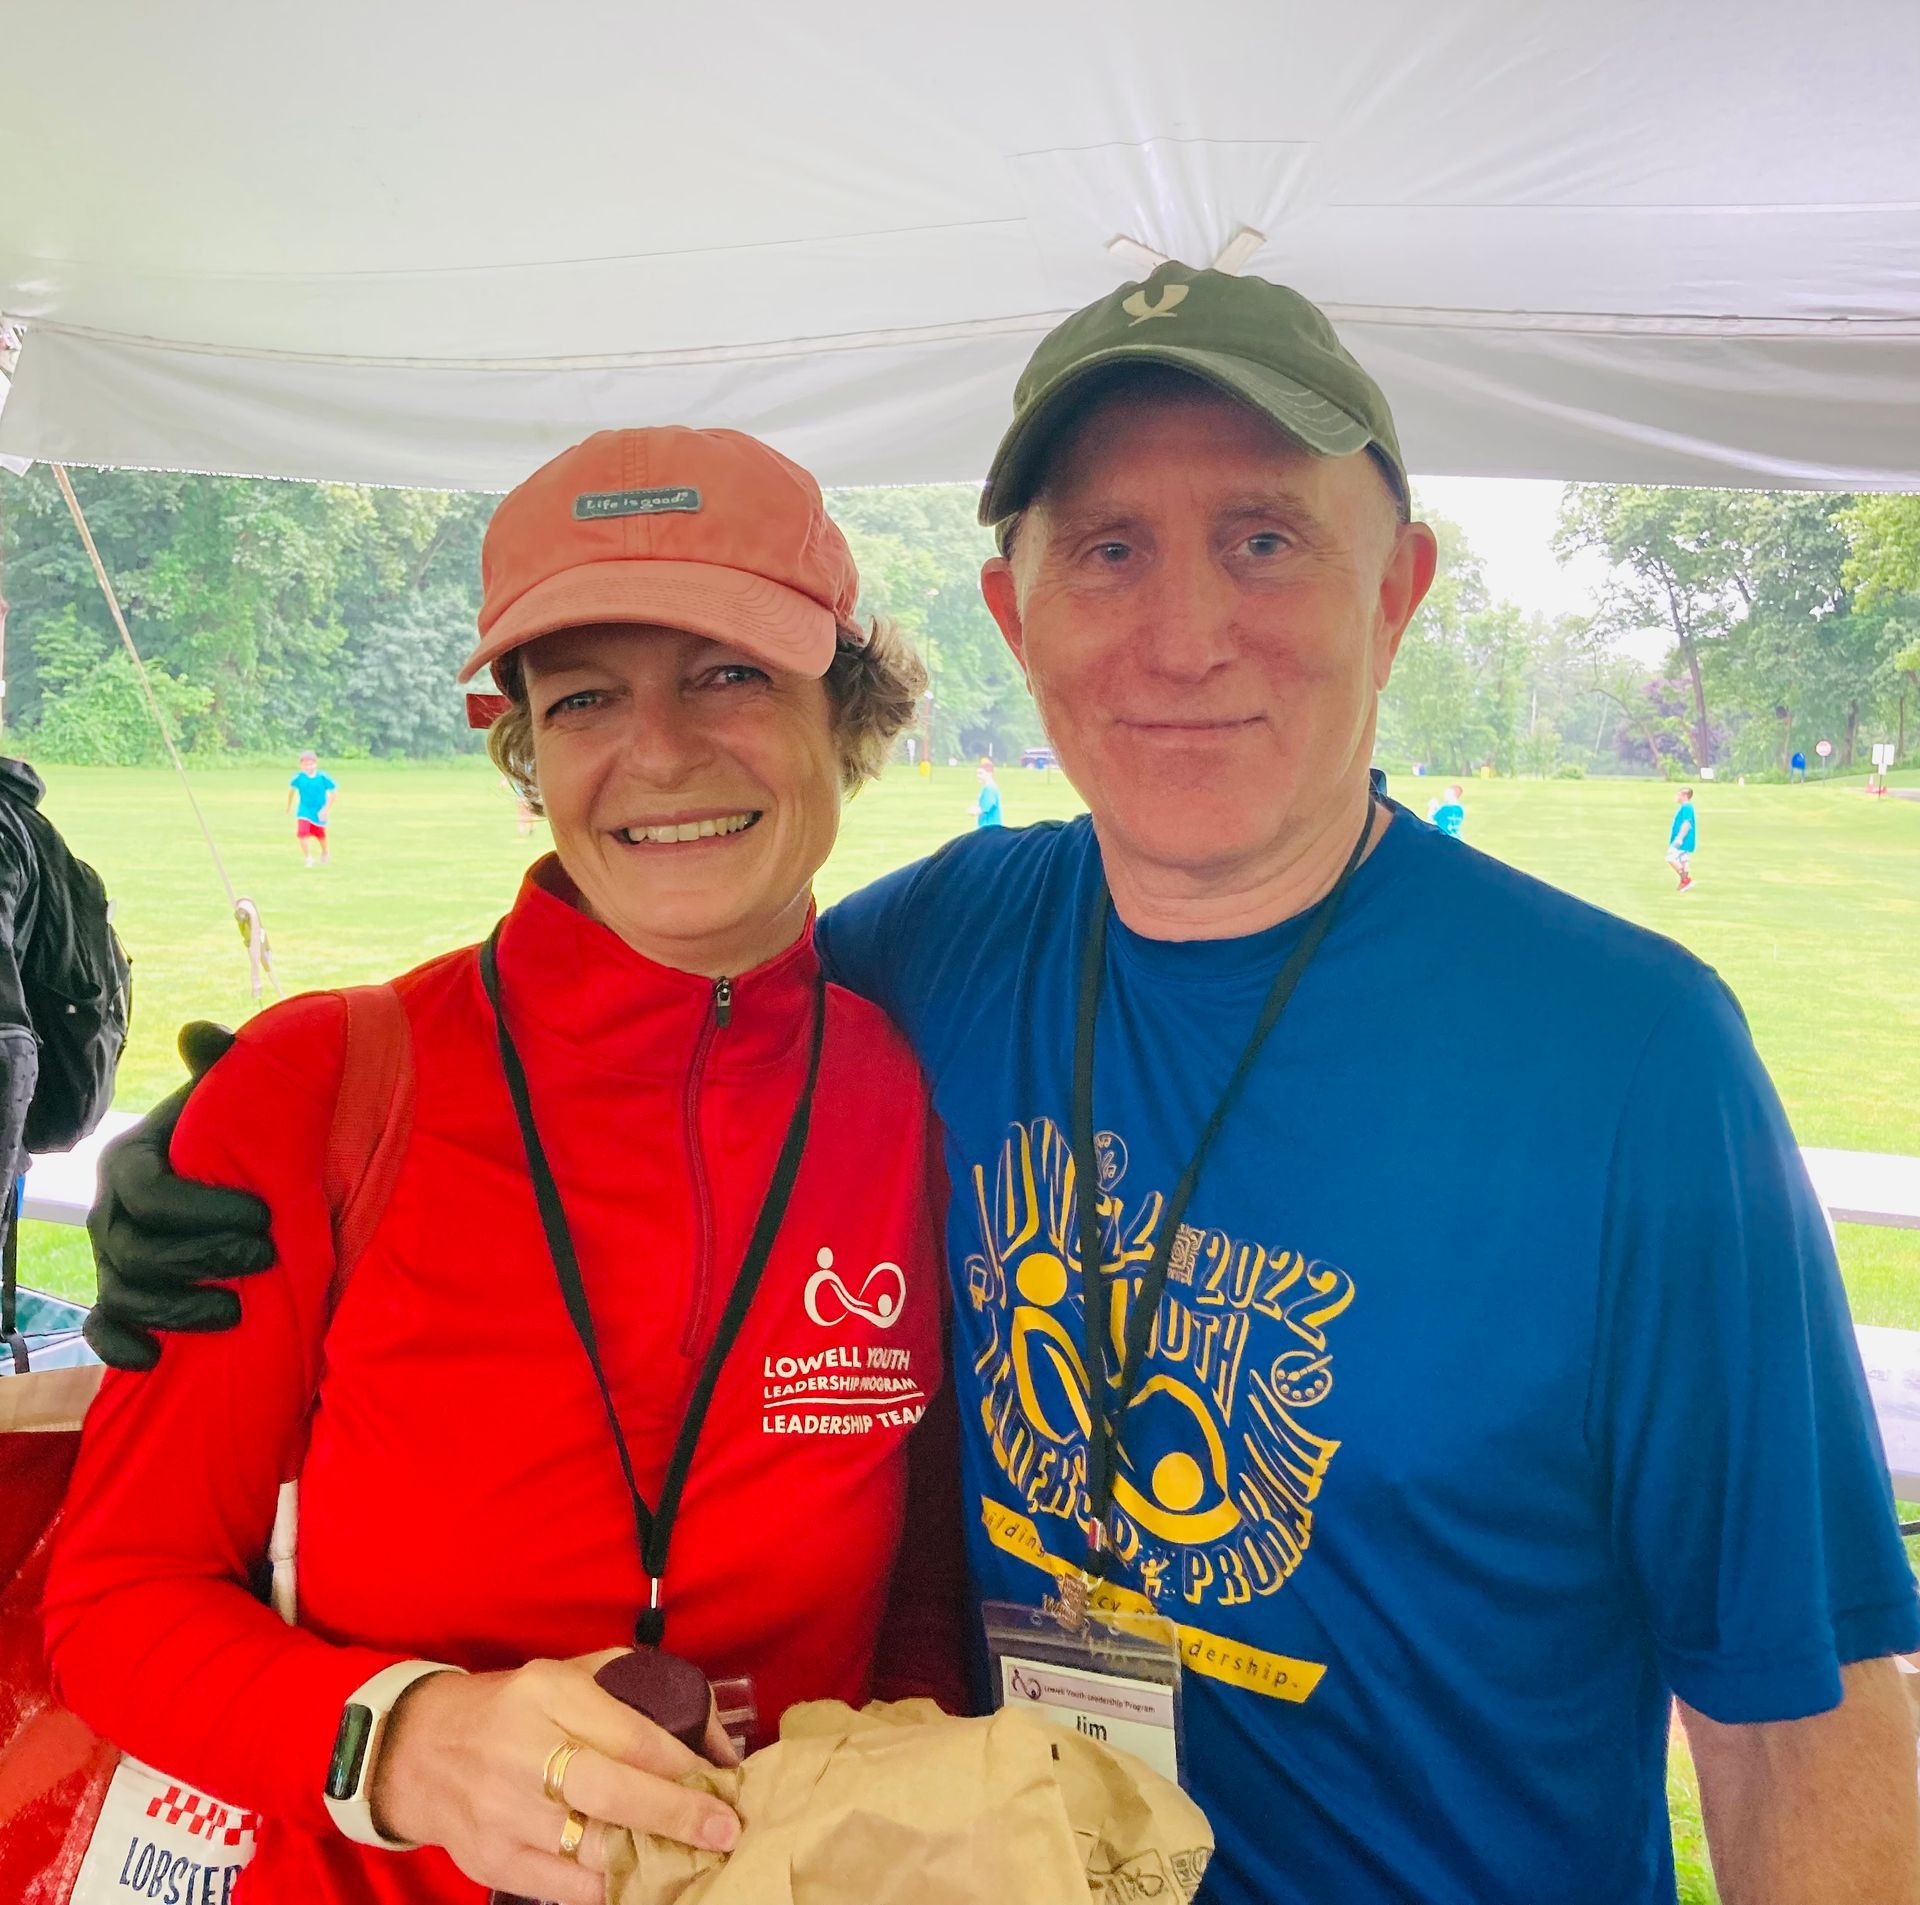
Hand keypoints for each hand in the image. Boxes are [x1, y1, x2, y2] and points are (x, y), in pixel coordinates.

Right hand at [83, 1022, 272, 1371]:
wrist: (235, 1175)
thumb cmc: (235, 1132)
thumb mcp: (231, 1095)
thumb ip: (221, 1063)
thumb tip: (199, 1032)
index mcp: (131, 1161)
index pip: (150, 1193)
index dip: (203, 1210)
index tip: (263, 1215)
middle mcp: (111, 1213)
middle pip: (138, 1250)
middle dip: (202, 1259)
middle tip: (264, 1258)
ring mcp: (111, 1258)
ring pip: (124, 1293)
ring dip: (177, 1308)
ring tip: (237, 1312)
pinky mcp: (119, 1297)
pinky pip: (103, 1328)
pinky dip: (122, 1346)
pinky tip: (156, 1359)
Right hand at [371, 1651, 742, 1904]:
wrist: (418, 1750)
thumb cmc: (512, 1708)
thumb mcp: (567, 1676)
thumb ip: (636, 1692)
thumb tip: (710, 1736)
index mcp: (547, 1694)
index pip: (631, 1735)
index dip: (683, 1765)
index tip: (724, 1782)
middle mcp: (524, 1752)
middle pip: (614, 1792)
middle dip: (677, 1816)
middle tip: (725, 1830)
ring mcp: (503, 1813)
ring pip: (593, 1848)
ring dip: (650, 1858)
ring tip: (694, 1859)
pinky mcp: (492, 1861)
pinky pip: (565, 1887)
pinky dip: (609, 1889)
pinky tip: (643, 1882)